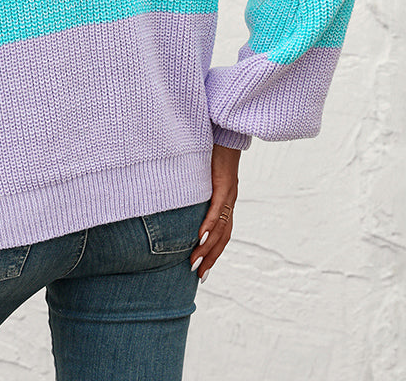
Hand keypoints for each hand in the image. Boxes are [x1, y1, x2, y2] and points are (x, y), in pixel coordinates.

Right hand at [189, 143, 239, 280]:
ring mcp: (228, 193)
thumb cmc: (210, 147)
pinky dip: (208, 225)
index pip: (221, 232)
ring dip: (207, 248)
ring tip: (195, 263)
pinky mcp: (224, 184)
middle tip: (199, 276)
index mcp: (224, 199)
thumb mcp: (200, 171)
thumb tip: (176, 191)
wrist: (224, 128)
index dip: (213, 251)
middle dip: (210, 257)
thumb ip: (194, 184)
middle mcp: (229, 200)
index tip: (202, 268)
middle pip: (222, 236)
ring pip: (220, 228)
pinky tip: (200, 238)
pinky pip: (216, 209)